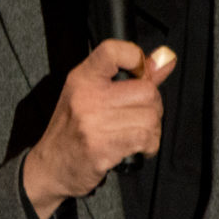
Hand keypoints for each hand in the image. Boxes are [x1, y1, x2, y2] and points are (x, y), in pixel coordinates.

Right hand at [23, 40, 176, 218]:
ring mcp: (93, 123)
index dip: (137, 58)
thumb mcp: (93, 94)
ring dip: (152, 130)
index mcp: (83, 78)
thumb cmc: (73, 129)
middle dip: (153, 106)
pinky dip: (148, 145)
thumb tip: (166, 57)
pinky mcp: (102, 148)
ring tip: (137, 134)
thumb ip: (133, 76)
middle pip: (146, 90)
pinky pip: (145, 139)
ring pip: (150, 117)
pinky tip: (137, 147)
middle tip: (139, 115)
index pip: (113, 51)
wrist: (52, 166)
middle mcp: (87, 97)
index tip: (141, 73)